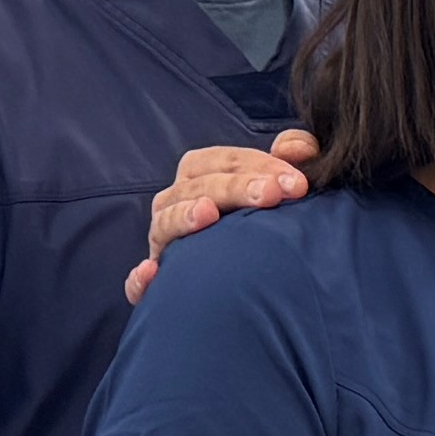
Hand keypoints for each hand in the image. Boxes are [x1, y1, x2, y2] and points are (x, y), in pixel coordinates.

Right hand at [123, 127, 319, 301]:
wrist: (253, 286)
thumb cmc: (266, 224)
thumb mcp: (282, 187)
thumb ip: (295, 160)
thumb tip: (298, 149)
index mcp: (200, 178)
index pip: (222, 162)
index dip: (259, 165)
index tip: (297, 182)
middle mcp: (176, 206)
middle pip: (196, 188)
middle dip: (235, 188)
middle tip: (272, 195)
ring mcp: (163, 244)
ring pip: (164, 224)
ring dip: (183, 217)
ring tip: (208, 214)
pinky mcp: (156, 286)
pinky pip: (137, 284)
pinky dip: (139, 280)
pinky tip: (152, 273)